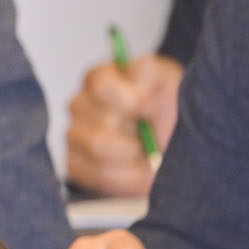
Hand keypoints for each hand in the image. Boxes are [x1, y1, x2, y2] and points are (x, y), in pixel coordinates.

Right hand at [66, 54, 182, 195]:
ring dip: (132, 154)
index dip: (130, 100)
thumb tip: (136, 80)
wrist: (174, 147)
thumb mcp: (170, 82)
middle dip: (135, 131)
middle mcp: (80, 105)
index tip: (151, 107)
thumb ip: (150, 72)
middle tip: (150, 131)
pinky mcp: (75, 165)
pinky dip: (126, 176)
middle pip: (102, 120)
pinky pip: (98, 174)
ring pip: (98, 146)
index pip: (100, 84)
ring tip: (144, 150)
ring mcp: (74, 136)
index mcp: (101, 79)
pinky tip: (136, 167)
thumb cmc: (171, 113)